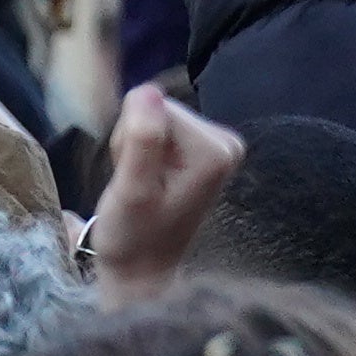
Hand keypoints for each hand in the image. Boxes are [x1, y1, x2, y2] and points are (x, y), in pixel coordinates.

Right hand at [97, 82, 243, 296]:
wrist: (143, 266)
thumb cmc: (133, 235)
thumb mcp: (132, 190)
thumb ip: (142, 140)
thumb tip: (147, 90)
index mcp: (215, 150)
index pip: (155, 109)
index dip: (130, 139)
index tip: (134, 177)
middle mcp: (226, 142)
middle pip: (158, 110)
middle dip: (134, 142)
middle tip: (135, 183)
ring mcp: (218, 145)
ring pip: (155, 118)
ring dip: (136, 149)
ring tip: (141, 185)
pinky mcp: (206, 149)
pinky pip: (161, 128)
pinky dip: (144, 152)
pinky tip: (149, 181)